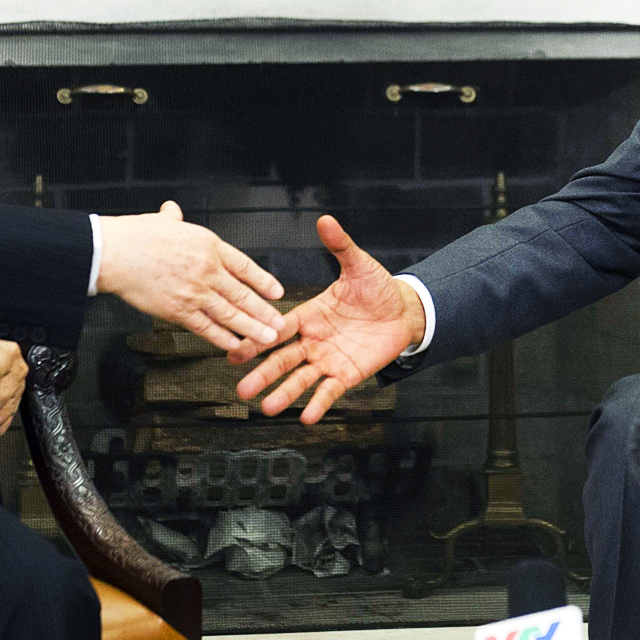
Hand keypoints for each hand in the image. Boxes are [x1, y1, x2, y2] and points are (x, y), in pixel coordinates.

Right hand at [96, 200, 284, 350]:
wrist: (113, 252)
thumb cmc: (136, 236)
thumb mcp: (162, 221)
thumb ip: (173, 218)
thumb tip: (172, 210)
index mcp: (209, 245)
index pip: (245, 266)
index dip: (263, 281)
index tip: (277, 292)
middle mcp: (208, 269)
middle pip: (243, 294)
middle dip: (264, 312)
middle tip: (280, 324)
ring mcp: (195, 292)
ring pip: (230, 314)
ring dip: (252, 329)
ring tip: (267, 338)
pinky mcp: (178, 310)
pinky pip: (206, 328)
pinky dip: (222, 338)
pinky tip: (234, 345)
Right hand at [230, 215, 425, 423]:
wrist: (404, 310)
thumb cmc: (378, 288)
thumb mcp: (359, 265)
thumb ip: (340, 246)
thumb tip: (326, 220)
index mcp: (310, 315)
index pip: (278, 328)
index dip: (258, 339)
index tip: (234, 351)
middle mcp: (314, 340)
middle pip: (283, 359)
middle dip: (262, 374)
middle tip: (240, 390)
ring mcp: (329, 359)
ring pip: (301, 379)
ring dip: (285, 394)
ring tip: (267, 408)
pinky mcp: (347, 374)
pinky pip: (330, 391)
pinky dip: (319, 405)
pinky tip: (306, 418)